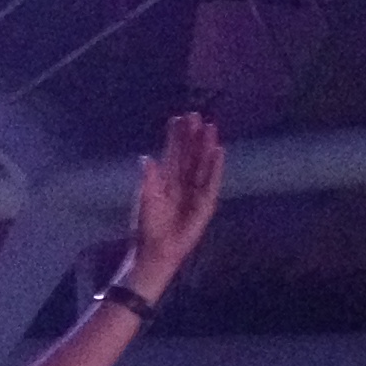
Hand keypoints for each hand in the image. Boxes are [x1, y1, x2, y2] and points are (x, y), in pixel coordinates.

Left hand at [123, 112, 224, 291]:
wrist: (156, 250)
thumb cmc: (149, 226)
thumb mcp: (147, 199)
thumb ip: (149, 178)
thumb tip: (147, 157)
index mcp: (167, 179)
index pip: (173, 153)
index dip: (176, 137)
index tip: (179, 118)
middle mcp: (183, 182)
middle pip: (190, 154)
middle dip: (193, 136)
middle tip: (196, 115)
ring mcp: (196, 191)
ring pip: (202, 164)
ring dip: (206, 147)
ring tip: (210, 128)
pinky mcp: (206, 204)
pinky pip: (211, 183)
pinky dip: (215, 168)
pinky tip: (218, 152)